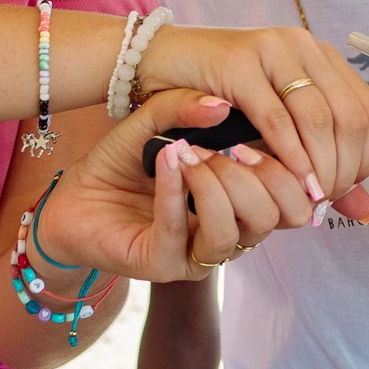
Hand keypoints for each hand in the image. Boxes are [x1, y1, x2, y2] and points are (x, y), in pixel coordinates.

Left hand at [37, 89, 317, 281]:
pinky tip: (169, 160)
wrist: (73, 196)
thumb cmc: (125, 162)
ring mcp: (197, 255)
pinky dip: (176, 192)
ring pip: (234, 233)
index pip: (295, 196)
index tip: (269, 124)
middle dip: (258, 176)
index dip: (292, 165)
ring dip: (217, 185)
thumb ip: (188, 106)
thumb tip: (222, 103)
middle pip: (277, 218)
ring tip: (190, 152)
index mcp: (244, 202)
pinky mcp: (161, 265)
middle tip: (229, 144)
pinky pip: (180, 232)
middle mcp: (231, 233)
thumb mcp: (159, 121)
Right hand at [138, 24, 368, 221]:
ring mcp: (273, 50)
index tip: (346, 190)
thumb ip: (317, 157)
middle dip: (345, 167)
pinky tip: (287, 180)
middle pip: (351, 117)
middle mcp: (304, 46)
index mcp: (320, 56)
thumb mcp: (275, 122)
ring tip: (309, 197)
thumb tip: (360, 207)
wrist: (160, 60)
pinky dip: (288, 155)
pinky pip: (275, 118)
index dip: (367, 158)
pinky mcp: (239, 64)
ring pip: (318, 117)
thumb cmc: (218, 95)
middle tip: (325, 200)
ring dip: (319, 166)